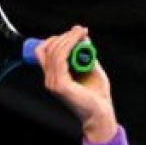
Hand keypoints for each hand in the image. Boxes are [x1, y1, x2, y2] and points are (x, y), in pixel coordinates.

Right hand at [35, 25, 117, 142]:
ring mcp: (53, 83)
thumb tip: (83, 36)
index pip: (44, 52)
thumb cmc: (97, 95)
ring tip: (82, 32)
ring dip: (68, 38)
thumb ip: (85, 55)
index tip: (75, 32)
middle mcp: (50, 79)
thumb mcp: (92, 69)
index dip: (56, 39)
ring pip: (54, 52)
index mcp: (54, 76)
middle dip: (64, 36)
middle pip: (47, 49)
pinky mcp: (60, 85)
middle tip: (81, 30)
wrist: (101, 114)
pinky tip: (80, 41)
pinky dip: (69, 46)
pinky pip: (60, 60)